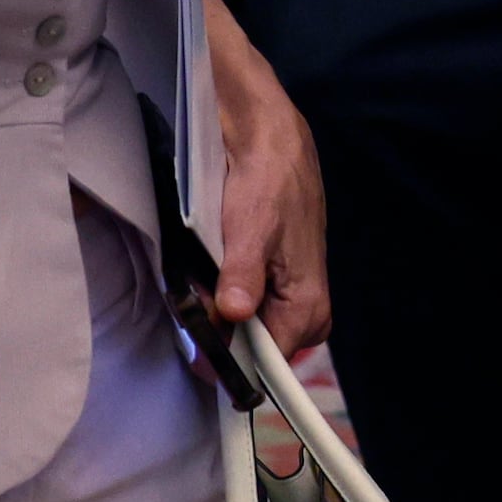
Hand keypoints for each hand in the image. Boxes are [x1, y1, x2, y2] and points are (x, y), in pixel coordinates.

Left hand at [198, 0, 328, 354]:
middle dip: (223, 337)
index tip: (198, 360)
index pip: (271, 363)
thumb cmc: (268, 178)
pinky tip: (204, 279)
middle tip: (192, 315)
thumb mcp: (249, 227)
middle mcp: (304, 306)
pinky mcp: (271, 274)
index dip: (232, 366)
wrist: (269, 135)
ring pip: (248, 327)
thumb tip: (236, 316)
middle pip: (258, 349)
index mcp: (308, 304)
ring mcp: (287, 291)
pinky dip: (220, 296)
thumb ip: (241, 276)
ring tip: (196, 289)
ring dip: (217, 316)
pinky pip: (244, 303)